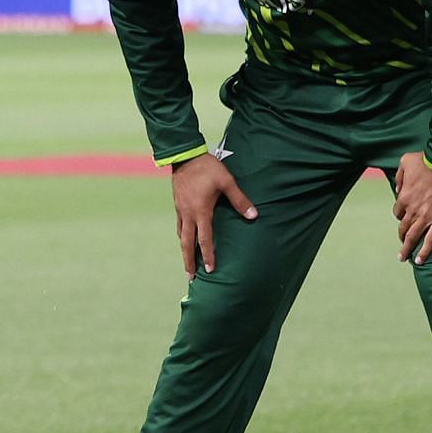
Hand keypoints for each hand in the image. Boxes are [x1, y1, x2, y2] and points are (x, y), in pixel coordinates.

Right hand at [169, 152, 256, 278]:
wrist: (185, 155)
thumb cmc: (207, 168)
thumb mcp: (226, 182)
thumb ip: (239, 200)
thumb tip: (253, 215)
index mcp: (201, 211)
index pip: (205, 239)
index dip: (208, 255)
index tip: (209, 270)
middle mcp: (188, 214)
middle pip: (186, 243)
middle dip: (189, 261)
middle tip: (191, 277)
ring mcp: (181, 209)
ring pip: (181, 235)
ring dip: (184, 250)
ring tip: (187, 262)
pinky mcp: (178, 204)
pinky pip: (179, 225)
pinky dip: (182, 236)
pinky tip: (184, 238)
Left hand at [392, 153, 431, 264]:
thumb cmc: (427, 161)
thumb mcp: (405, 162)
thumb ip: (399, 176)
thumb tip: (398, 189)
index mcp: (404, 197)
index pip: (398, 211)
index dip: (401, 215)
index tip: (405, 218)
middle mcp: (412, 210)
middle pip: (403, 227)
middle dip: (401, 237)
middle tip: (401, 245)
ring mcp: (426, 217)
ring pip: (413, 236)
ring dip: (407, 248)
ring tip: (403, 258)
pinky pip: (431, 240)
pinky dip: (424, 251)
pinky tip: (419, 261)